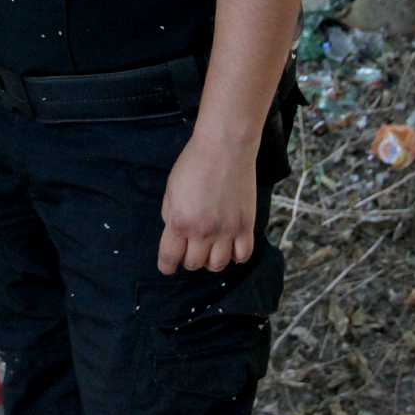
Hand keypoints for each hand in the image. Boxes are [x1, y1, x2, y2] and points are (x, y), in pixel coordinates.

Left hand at [156, 132, 257, 274]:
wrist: (225, 147)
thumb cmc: (194, 164)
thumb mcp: (171, 189)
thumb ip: (170, 215)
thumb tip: (175, 232)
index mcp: (179, 222)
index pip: (170, 258)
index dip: (167, 266)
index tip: (168, 266)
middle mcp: (202, 231)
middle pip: (194, 264)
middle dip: (189, 259)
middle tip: (190, 248)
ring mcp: (226, 230)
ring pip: (218, 265)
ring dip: (211, 261)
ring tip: (211, 249)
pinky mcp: (246, 225)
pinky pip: (243, 255)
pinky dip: (236, 257)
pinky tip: (231, 247)